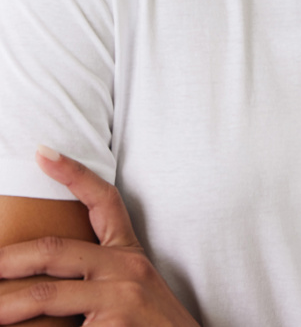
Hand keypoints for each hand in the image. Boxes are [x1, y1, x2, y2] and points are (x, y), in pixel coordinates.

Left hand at [0, 146, 199, 325]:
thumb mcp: (131, 290)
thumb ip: (98, 277)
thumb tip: (42, 281)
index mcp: (129, 252)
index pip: (102, 200)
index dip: (72, 172)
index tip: (42, 152)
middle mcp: (126, 268)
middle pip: (53, 251)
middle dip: (9, 259)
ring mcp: (120, 299)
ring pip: (45, 295)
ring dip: (7, 307)